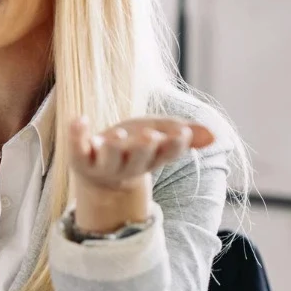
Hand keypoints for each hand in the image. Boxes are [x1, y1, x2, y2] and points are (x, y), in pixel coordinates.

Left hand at [66, 116, 214, 233]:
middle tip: (149, 136)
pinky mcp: (80, 158)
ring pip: (110, 159)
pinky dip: (78, 134)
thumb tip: (214, 135)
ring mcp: (103, 164)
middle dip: (145, 148)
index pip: (168, 154)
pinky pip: (77, 149)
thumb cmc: (133, 147)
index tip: (182, 133)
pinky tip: (80, 119)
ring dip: (114, 147)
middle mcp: (129, 165)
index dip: (175, 145)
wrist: (97, 171)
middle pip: (140, 160)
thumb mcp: (160, 135)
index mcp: (152, 158)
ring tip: (117, 135)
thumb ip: (183, 134)